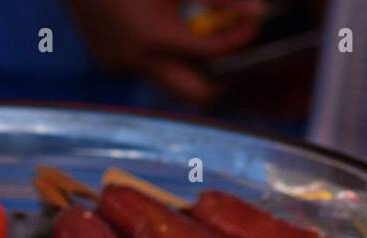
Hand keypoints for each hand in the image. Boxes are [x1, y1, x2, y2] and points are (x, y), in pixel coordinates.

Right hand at [69, 0, 264, 102]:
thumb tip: (257, 12)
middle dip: (221, 80)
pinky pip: (146, 70)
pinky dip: (163, 58)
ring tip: (203, 39)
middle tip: (237, 56)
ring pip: (170, 82)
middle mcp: (136, 61)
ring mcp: (119, 66)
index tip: (252, 26)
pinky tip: (163, 31)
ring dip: (191, 67)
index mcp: (154, 38)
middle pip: (194, 94)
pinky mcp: (109, 62)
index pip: (212, 54)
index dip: (239, 40)